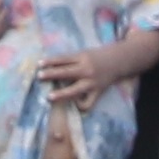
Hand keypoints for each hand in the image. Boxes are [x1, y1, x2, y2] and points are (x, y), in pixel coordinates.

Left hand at [36, 25, 158, 105]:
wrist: (120, 61)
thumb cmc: (99, 56)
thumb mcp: (85, 53)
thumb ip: (71, 59)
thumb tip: (51, 65)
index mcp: (82, 57)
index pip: (63, 59)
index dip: (50, 62)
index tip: (38, 64)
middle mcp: (86, 69)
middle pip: (66, 72)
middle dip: (51, 75)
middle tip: (39, 77)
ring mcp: (92, 82)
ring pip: (74, 90)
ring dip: (61, 94)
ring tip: (50, 97)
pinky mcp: (98, 92)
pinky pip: (87, 103)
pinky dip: (80, 105)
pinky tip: (74, 103)